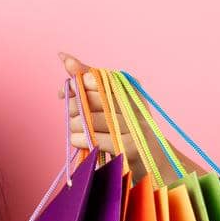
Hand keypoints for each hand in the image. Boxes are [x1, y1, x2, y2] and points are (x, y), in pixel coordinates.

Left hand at [55, 51, 180, 185]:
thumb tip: (64, 56)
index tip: (63, 90)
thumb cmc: (128, 130)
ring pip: (91, 119)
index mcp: (131, 91)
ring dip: (76, 124)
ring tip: (76, 128)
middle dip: (74, 104)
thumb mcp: (112, 103)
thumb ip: (90, 80)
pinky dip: (81, 139)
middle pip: (93, 98)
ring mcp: (133, 127)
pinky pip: (96, 139)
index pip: (99, 78)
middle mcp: (135, 106)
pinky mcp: (128, 148)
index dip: (77, 82)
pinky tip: (78, 139)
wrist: (156, 163)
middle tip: (70, 110)